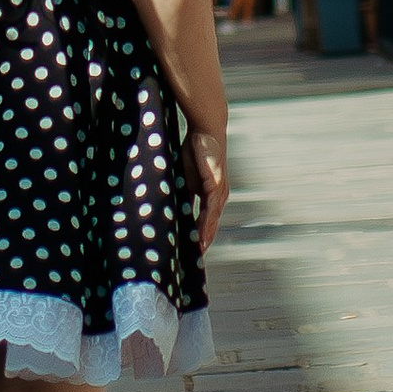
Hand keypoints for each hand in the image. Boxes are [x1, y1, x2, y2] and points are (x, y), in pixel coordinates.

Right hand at [189, 122, 228, 252]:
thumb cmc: (196, 150)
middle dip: (203, 243)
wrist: (205, 129)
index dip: (200, 236)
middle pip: (211, 226)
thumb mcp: (187, 177)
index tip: (192, 252)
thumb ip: (183, 194)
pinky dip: (206, 226)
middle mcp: (219, 197)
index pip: (206, 221)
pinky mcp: (216, 186)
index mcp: (212, 195)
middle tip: (194, 262)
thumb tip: (172, 210)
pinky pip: (210, 211)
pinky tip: (200, 238)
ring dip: (205, 239)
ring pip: (212, 222)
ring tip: (197, 254)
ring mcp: (220, 192)